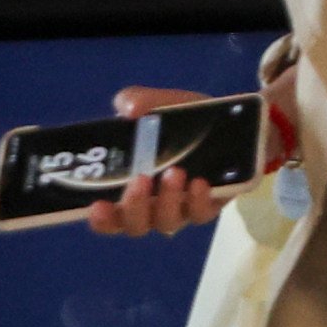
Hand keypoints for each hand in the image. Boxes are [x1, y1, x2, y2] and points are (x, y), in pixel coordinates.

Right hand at [83, 87, 232, 236]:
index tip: (96, 206)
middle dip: (134, 206)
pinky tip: (199, 182)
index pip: (108, 217)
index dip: (101, 218)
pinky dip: (197, 200)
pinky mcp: (209, 206)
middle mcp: (151, 207)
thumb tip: (129, 107)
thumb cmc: (184, 121)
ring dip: (167, 199)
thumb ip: (140, 101)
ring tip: (175, 172)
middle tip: (141, 179)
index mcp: (130, 189)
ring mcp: (180, 210)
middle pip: (135, 225)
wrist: (230, 124)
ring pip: (167, 222)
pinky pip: (201, 213)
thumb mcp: (162, 105)